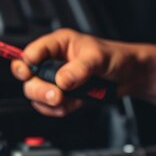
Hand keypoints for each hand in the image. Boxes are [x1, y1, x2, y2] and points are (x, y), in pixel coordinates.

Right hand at [10, 28, 141, 116]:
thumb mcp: (97, 58)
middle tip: (56, 95)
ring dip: (49, 102)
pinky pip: (49, 107)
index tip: (28, 72)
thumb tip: (62, 80)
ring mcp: (56, 81)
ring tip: (66, 100)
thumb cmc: (115, 57)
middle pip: (29, 79)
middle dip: (40, 89)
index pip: (31, 53)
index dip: (26, 64)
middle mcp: (53, 62)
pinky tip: (73, 104)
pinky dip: (58, 110)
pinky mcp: (62, 96)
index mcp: (57, 45)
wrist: (129, 76)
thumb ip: (79, 69)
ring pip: (37, 95)